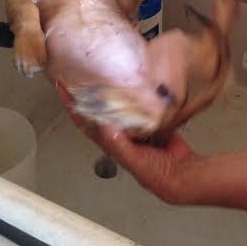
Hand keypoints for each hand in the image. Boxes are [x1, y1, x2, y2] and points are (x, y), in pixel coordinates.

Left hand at [57, 84, 202, 203]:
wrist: (182, 173)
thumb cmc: (155, 172)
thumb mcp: (133, 159)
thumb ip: (118, 144)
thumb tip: (104, 124)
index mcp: (111, 142)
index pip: (86, 122)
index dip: (73, 107)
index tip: (64, 89)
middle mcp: (120, 133)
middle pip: (101, 110)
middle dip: (92, 94)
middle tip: (85, 73)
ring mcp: (135, 126)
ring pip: (120, 106)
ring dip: (114, 92)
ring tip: (108, 72)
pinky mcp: (151, 121)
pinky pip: (140, 105)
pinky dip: (136, 95)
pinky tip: (136, 83)